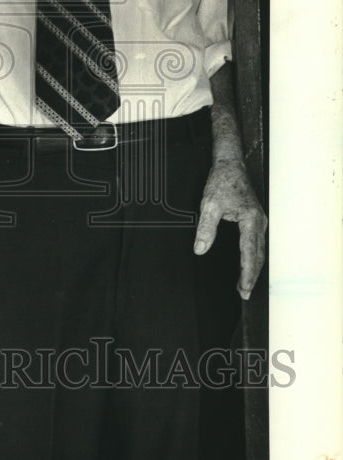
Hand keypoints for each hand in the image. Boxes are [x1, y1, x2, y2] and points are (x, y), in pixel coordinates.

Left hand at [194, 159, 266, 299]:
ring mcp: (259, 222)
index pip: (249, 253)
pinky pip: (256, 244)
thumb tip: (200, 249)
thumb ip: (205, 228)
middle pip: (258, 256)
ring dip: (252, 269)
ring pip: (258, 251)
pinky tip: (245, 265)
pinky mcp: (255, 221)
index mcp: (250, 220)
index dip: (246, 273)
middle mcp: (259, 223)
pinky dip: (252, 258)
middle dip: (251, 276)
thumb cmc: (222, 182)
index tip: (243, 288)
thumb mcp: (209, 204)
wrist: (230, 165)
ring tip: (244, 285)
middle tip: (243, 293)